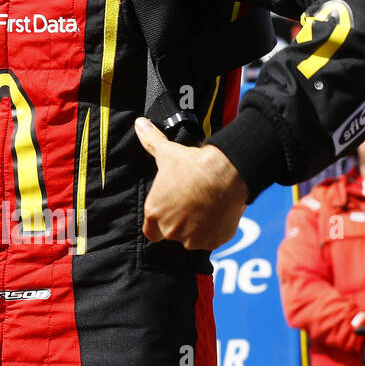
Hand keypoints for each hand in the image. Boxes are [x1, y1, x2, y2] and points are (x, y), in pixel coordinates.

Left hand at [136, 116, 247, 250]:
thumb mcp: (167, 152)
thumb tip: (139, 123)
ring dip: (198, 228)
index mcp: (154, 214)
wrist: (225, 174)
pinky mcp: (213, 241)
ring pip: (192, 238)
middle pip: (172, 234)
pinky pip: (212, 240)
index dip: (159, 222)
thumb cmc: (191, 166)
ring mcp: (192, 238)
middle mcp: (170, 230)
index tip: (170, 211)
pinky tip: (217, 213)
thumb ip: (150, 141)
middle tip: (191, 206)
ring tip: (205, 207)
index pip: (151, 231)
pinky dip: (215, 230)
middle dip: (180, 223)